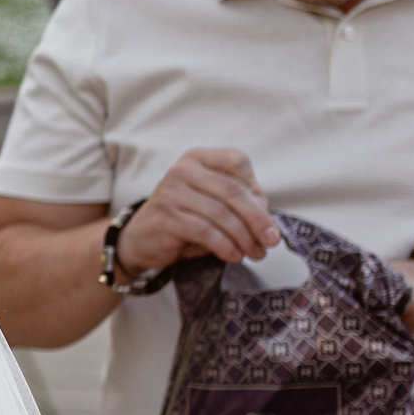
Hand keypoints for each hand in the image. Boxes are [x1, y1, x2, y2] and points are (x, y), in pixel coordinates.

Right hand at [113, 148, 282, 276]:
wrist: (142, 238)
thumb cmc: (185, 218)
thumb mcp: (212, 202)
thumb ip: (238, 201)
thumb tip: (265, 217)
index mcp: (198, 158)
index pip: (237, 161)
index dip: (256, 188)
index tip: (264, 212)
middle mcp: (182, 169)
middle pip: (232, 190)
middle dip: (258, 219)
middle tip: (271, 241)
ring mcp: (171, 192)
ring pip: (221, 214)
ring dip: (244, 238)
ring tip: (254, 253)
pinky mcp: (166, 217)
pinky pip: (205, 232)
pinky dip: (225, 247)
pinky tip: (233, 256)